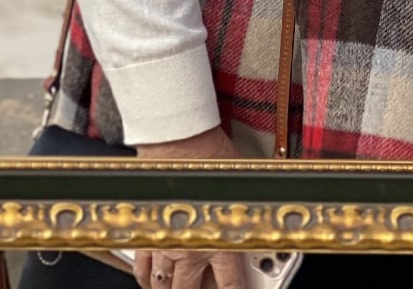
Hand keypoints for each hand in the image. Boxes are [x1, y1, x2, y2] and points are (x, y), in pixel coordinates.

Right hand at [134, 126, 246, 288]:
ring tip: (172, 288)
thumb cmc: (212, 155)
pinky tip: (148, 279)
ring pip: (161, 283)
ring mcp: (165, 242)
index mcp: (219, 241)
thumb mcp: (244, 183)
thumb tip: (271, 198)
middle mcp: (190, 249)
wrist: (180, 140)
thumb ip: (253, 201)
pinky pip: (141, 265)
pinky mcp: (147, 230)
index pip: (230, 284)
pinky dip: (144, 276)